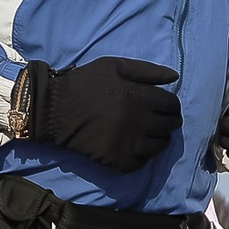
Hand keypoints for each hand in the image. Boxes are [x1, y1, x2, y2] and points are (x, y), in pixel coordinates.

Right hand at [13, 57, 180, 171]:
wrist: (53, 107)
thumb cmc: (85, 83)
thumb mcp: (115, 66)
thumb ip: (147, 71)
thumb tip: (175, 78)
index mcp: (140, 97)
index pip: (172, 106)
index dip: (171, 106)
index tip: (163, 107)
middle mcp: (138, 121)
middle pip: (170, 126)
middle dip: (167, 122)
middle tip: (156, 121)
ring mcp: (129, 143)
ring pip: (159, 146)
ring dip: (157, 140)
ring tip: (146, 134)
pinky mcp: (118, 159)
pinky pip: (141, 162)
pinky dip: (141, 156)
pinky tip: (133, 147)